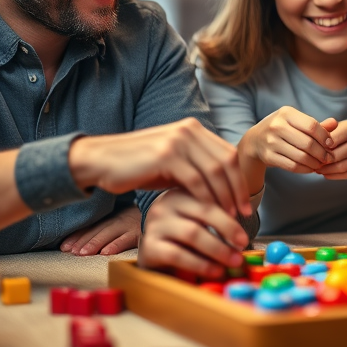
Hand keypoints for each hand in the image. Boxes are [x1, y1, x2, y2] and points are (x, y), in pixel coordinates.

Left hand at [60, 205, 140, 255]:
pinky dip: (116, 245)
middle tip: (70, 251)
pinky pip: (127, 239)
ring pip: (108, 234)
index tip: (63, 247)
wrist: (164, 211)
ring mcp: (129, 225)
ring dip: (95, 243)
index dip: (76, 236)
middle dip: (82, 241)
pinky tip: (106, 253)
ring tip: (83, 253)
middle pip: (96, 230)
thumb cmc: (139, 220)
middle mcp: (118, 220)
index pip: (90, 227)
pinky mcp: (140, 232)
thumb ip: (106, 228)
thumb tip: (83, 244)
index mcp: (111, 218)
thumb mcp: (122, 220)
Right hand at [69, 118, 250, 216]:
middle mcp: (189, 130)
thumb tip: (224, 184)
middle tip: (243, 213)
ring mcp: (177, 140)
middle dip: (237, 189)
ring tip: (229, 217)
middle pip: (226, 161)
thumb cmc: (138, 166)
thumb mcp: (173, 161)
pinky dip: (206, 197)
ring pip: (214, 171)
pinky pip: (195, 180)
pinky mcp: (166, 155)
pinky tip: (209, 212)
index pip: (228, 154)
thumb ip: (196, 166)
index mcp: (193, 129)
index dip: (240, 179)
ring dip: (224, 196)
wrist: (101, 160)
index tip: (245, 202)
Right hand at [136, 189, 247, 279]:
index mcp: (181, 193)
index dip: (231, 211)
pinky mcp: (150, 246)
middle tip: (243, 243)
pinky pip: (178, 255)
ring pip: (193, 233)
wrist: (152, 254)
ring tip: (234, 260)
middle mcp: (166, 204)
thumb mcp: (197, 221)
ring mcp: (155, 225)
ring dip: (218, 248)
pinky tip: (215, 270)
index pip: (211, 197)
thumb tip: (244, 234)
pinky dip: (201, 264)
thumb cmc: (181, 237)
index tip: (246, 226)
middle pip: (204, 211)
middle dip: (228, 228)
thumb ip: (216, 219)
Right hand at [244, 106, 335, 173]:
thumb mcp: (296, 121)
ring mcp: (271, 142)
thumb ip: (316, 124)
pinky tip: (311, 168)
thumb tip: (335, 123)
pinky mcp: (268, 156)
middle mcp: (276, 126)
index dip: (325, 137)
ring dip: (315, 163)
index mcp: (286, 113)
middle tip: (329, 158)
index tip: (331, 144)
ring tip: (321, 164)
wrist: (255, 140)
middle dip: (322, 153)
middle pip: (308, 143)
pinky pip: (292, 166)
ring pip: (301, 157)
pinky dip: (305, 169)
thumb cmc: (282, 128)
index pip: (312, 126)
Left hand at [317, 120, 346, 179]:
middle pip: (336, 155)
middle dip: (322, 160)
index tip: (314, 148)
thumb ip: (327, 128)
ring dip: (326, 170)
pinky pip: (346, 175)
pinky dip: (333, 176)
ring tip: (317, 168)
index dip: (321, 145)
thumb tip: (313, 134)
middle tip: (313, 161)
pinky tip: (326, 173)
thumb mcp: (342, 126)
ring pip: (341, 167)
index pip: (333, 138)